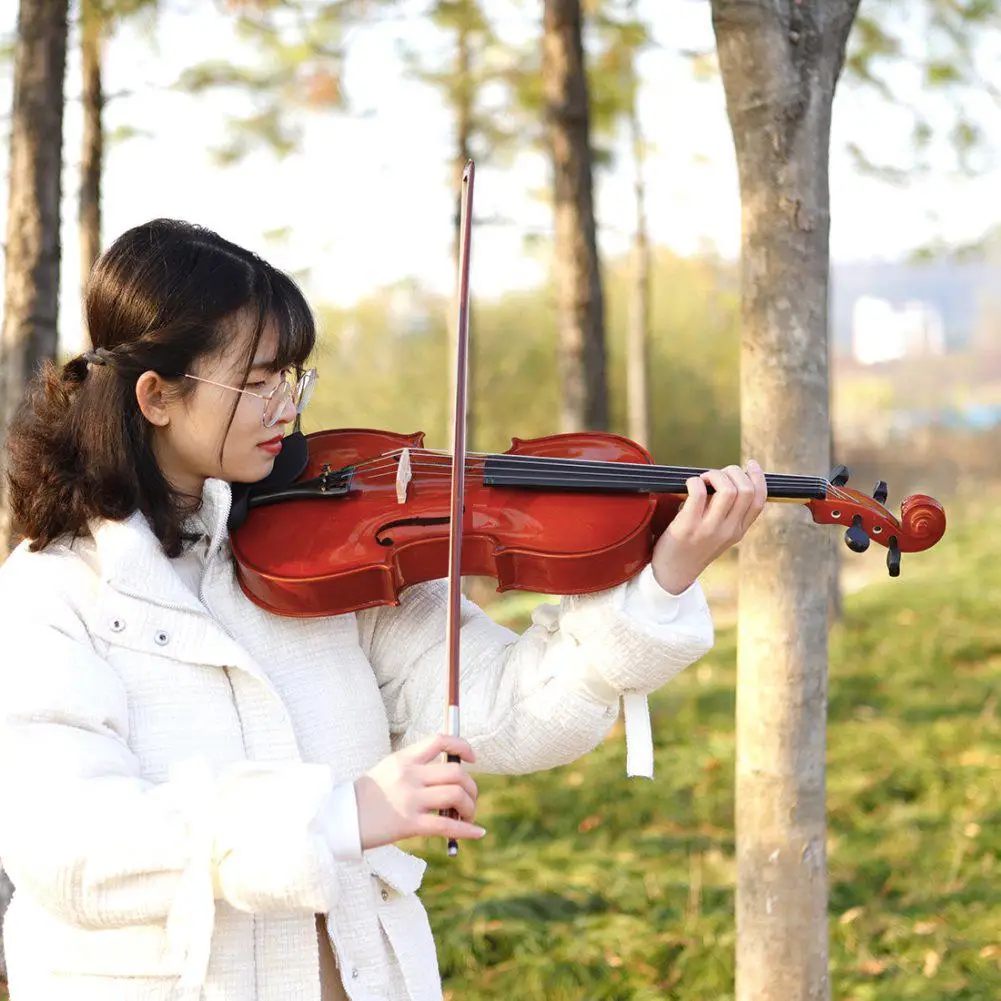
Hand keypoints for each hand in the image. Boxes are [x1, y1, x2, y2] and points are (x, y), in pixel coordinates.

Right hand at [353, 733, 485, 849]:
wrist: (341, 820)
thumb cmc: (366, 796)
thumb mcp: (388, 770)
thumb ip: (416, 768)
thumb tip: (450, 774)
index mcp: (404, 759)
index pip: (440, 740)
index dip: (462, 746)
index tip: (472, 758)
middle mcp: (409, 775)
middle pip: (456, 771)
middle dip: (471, 786)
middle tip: (470, 798)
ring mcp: (410, 799)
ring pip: (456, 795)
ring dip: (470, 806)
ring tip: (467, 815)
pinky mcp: (409, 824)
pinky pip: (447, 826)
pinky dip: (467, 830)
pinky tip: (477, 832)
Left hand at [650, 460, 766, 594]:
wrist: (674, 572)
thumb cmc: (693, 546)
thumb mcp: (720, 533)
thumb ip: (728, 513)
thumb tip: (728, 480)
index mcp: (739, 530)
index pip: (759, 501)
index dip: (759, 478)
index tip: (750, 465)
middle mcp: (728, 530)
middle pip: (746, 491)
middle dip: (733, 472)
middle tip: (717, 475)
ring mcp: (709, 529)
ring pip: (728, 490)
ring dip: (715, 475)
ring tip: (704, 479)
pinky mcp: (688, 526)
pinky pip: (699, 492)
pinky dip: (695, 481)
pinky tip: (690, 484)